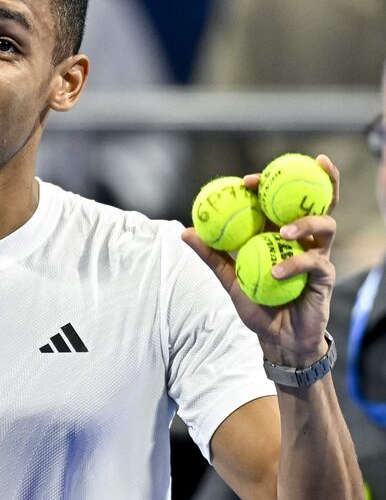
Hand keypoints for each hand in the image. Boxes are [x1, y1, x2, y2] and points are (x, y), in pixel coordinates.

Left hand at [181, 154, 339, 367]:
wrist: (278, 339)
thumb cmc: (257, 305)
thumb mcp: (229, 278)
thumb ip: (212, 255)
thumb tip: (185, 232)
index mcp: (278, 233)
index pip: (277, 202)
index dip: (266, 185)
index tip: (246, 181)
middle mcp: (301, 238)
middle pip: (316, 201)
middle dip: (316, 180)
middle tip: (300, 171)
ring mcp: (316, 254)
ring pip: (325, 224)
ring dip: (306, 222)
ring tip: (283, 231)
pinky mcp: (325, 274)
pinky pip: (314, 262)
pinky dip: (294, 264)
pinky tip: (276, 273)